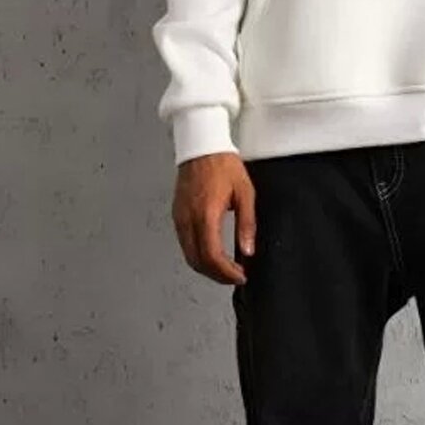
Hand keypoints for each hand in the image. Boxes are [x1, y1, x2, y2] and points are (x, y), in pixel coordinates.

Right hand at [172, 152, 255, 284]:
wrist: (201, 147)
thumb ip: (247, 223)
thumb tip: (247, 249)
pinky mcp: (177, 216)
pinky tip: (213, 254)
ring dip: (207, 267)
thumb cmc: (223, 165)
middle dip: (216, 275)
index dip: (225, 273)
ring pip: (189, 255)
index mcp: (206, 214)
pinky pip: (185, 244)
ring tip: (226, 269)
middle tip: (234, 277)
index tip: (240, 276)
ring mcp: (180, 218)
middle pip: (197, 261)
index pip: (211, 256)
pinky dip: (198, 255)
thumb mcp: (245, 193)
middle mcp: (188, 219)